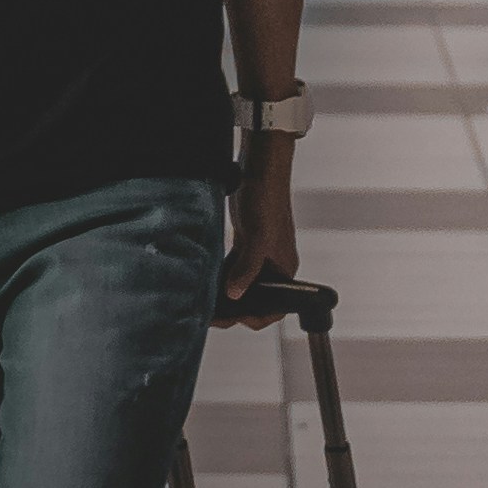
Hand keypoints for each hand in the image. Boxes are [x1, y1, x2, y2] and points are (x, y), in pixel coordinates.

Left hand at [219, 139, 299, 318]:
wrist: (260, 168)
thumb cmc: (267, 199)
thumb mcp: (257, 237)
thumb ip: (246, 268)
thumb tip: (234, 294)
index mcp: (284, 268)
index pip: (276, 308)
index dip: (255, 318)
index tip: (231, 319)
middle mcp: (273, 265)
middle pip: (256, 298)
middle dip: (235, 308)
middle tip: (209, 313)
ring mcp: (258, 255)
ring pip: (242, 284)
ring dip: (225, 293)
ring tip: (203, 300)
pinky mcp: (245, 243)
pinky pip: (233, 267)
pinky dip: (220, 275)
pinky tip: (205, 278)